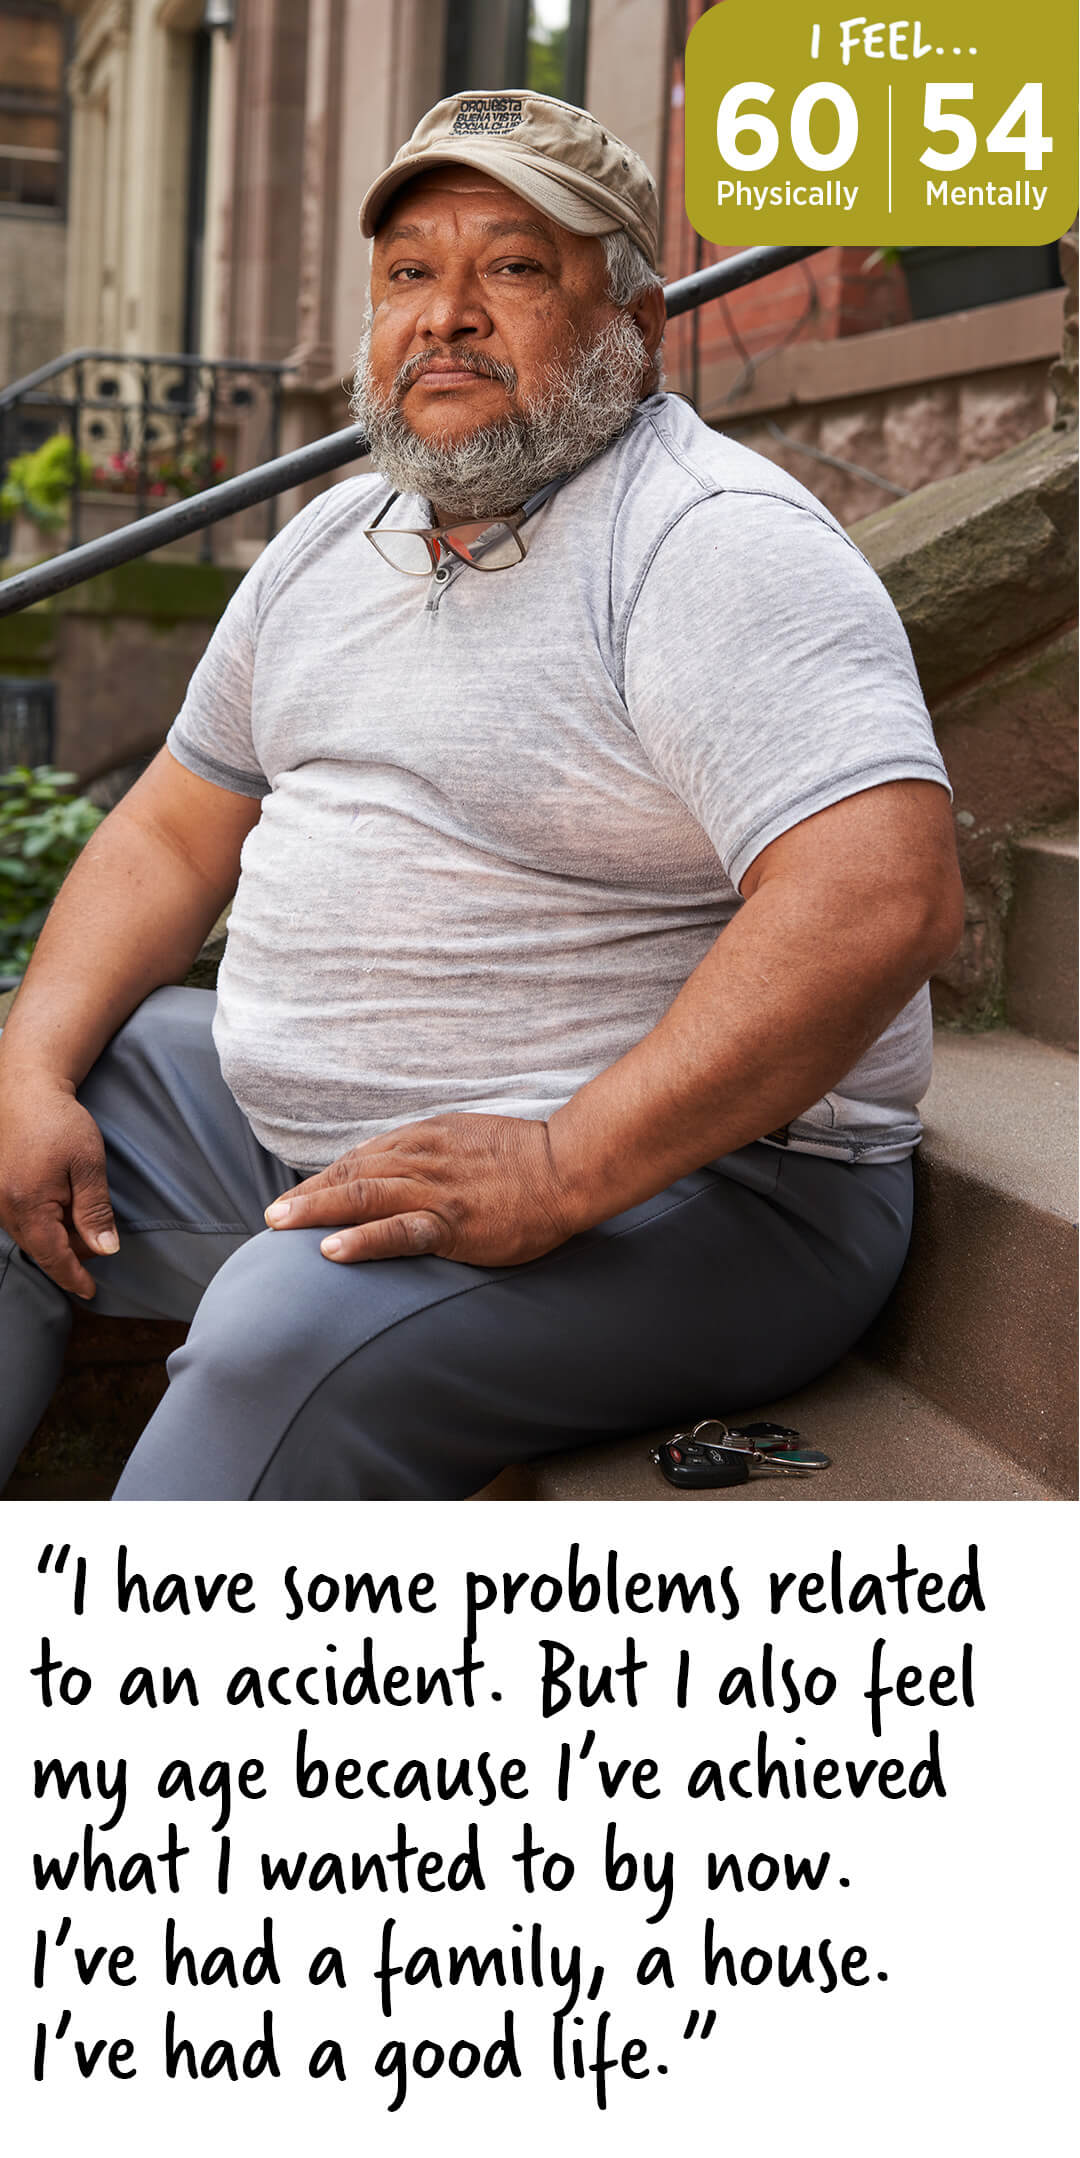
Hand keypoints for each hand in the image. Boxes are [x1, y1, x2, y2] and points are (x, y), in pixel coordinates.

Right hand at [0, 1077, 117, 1298]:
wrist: (24, 1089)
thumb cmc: (58, 1121)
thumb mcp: (87, 1165)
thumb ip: (95, 1211)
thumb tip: (105, 1250)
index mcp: (27, 1205)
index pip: (53, 1257)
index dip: (73, 1277)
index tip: (90, 1292)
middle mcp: (4, 1208)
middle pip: (40, 1249)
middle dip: (69, 1257)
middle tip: (97, 1249)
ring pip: (30, 1236)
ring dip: (57, 1238)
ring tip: (84, 1224)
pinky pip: (21, 1220)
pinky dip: (44, 1224)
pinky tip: (64, 1210)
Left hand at [264, 1113, 576, 1267]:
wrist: (567, 1168)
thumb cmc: (525, 1159)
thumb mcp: (467, 1139)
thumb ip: (432, 1153)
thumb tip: (402, 1169)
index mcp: (423, 1138)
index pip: (361, 1158)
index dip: (326, 1180)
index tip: (299, 1199)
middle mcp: (420, 1159)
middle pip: (351, 1175)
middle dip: (307, 1196)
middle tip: (271, 1217)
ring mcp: (434, 1190)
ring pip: (362, 1196)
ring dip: (315, 1211)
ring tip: (279, 1227)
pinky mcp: (452, 1222)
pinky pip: (399, 1231)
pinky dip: (363, 1240)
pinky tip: (332, 1250)